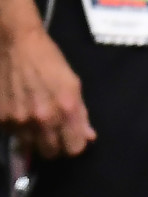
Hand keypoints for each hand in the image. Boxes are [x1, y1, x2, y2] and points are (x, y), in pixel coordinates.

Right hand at [0, 26, 94, 157]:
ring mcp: (19, 119)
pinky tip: (19, 112)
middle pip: (51, 153)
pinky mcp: (0, 116)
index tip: (71, 138)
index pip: (73, 149)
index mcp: (66, 110)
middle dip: (55, 145)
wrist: (16, 43)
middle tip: (53, 132)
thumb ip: (81, 114)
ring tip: (35, 121)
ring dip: (34, 139)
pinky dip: (16, 128)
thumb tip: (89, 136)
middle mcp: (42, 118)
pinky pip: (11, 134)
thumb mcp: (73, 84)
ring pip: (29, 147)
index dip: (74, 145)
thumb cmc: (49, 61)